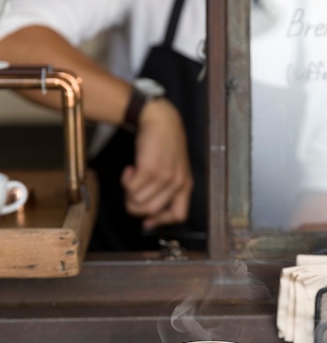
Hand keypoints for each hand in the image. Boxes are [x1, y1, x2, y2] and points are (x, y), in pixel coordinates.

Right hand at [120, 98, 192, 229]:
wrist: (160, 121)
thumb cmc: (164, 144)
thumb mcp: (174, 169)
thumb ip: (167, 190)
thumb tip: (149, 219)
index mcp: (186, 185)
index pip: (179, 215)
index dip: (162, 221)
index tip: (147, 221)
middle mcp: (177, 183)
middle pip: (151, 211)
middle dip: (135, 205)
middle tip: (131, 191)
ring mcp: (164, 177)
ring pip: (138, 201)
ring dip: (129, 192)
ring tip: (132, 176)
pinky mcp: (150, 169)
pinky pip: (131, 189)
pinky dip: (125, 182)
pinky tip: (130, 170)